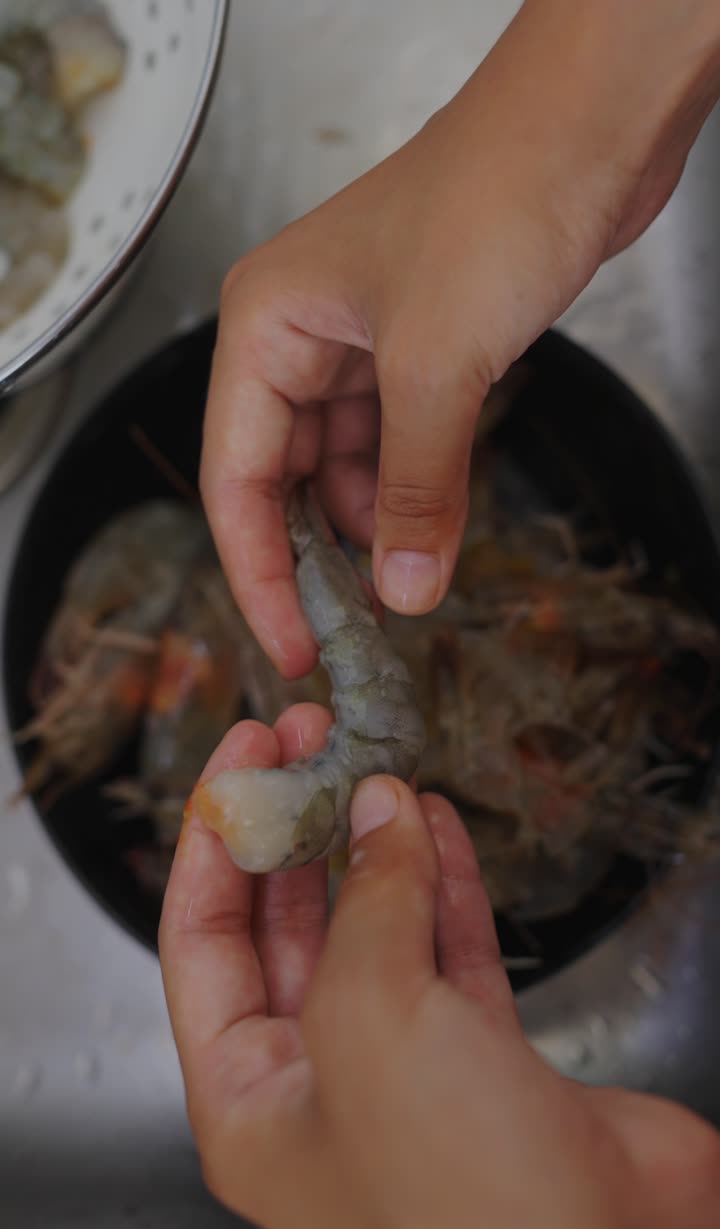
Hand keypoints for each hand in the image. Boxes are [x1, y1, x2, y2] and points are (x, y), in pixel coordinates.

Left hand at [160, 704, 719, 1228]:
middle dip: (299, 831)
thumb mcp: (370, 1021)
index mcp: (248, 1102)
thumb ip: (368, 903)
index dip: (216, 840)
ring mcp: (409, 1075)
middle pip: (290, 930)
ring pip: (379, 934)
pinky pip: (451, 954)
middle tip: (312, 743)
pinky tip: (438, 825)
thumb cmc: (458, 1198)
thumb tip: (376, 808)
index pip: (202, 942)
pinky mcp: (489, 1062)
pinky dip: (446, 886)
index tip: (242, 758)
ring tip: (375, 767)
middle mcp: (321, 1089)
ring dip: (378, 850)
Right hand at [201, 0, 719, 677]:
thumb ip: (417, 488)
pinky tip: (429, 530)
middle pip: (279, 476)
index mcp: (264, 326)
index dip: (260, 573)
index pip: (235, 478)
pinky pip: (397, 441)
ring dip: (370, 526)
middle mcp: (297, 334)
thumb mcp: (439, 365)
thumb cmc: (496, 201)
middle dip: (314, 555)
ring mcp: (359, 341)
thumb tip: (403, 593)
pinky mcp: (418, 346)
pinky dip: (411, 489)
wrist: (589, 127)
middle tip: (345, 633)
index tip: (293, 644)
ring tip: (398, 588)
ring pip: (341, 464)